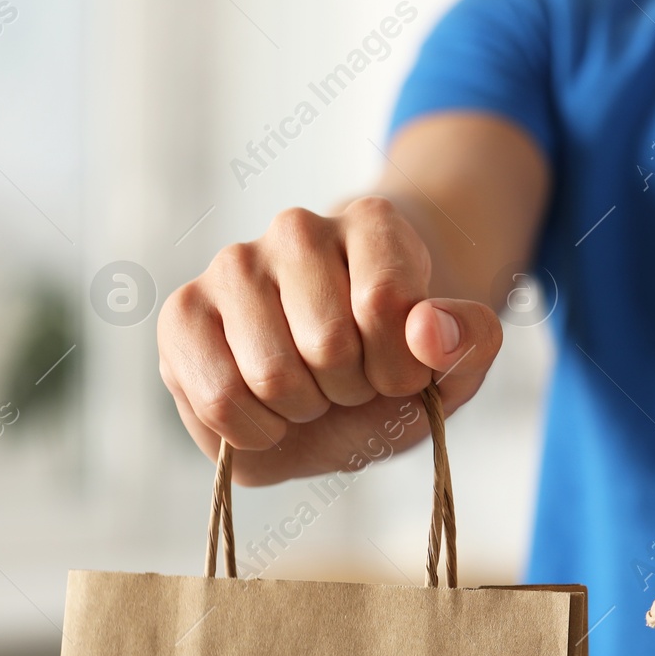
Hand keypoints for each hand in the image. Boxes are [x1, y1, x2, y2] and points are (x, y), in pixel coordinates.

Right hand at [158, 197, 502, 484]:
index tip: (404, 372)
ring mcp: (232, 266)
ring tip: (311, 392)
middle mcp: (297, 229)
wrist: (343, 393)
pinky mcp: (183, 313)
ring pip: (270, 373)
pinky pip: (216, 396)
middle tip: (351, 382)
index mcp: (374, 225)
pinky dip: (252, 430)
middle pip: (327, 343)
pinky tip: (268, 412)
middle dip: (350, 390)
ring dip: (302, 410)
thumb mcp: (458, 365)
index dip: (401, 368)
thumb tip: (429, 330)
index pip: (386, 304)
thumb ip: (471, 340)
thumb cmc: (400, 369)